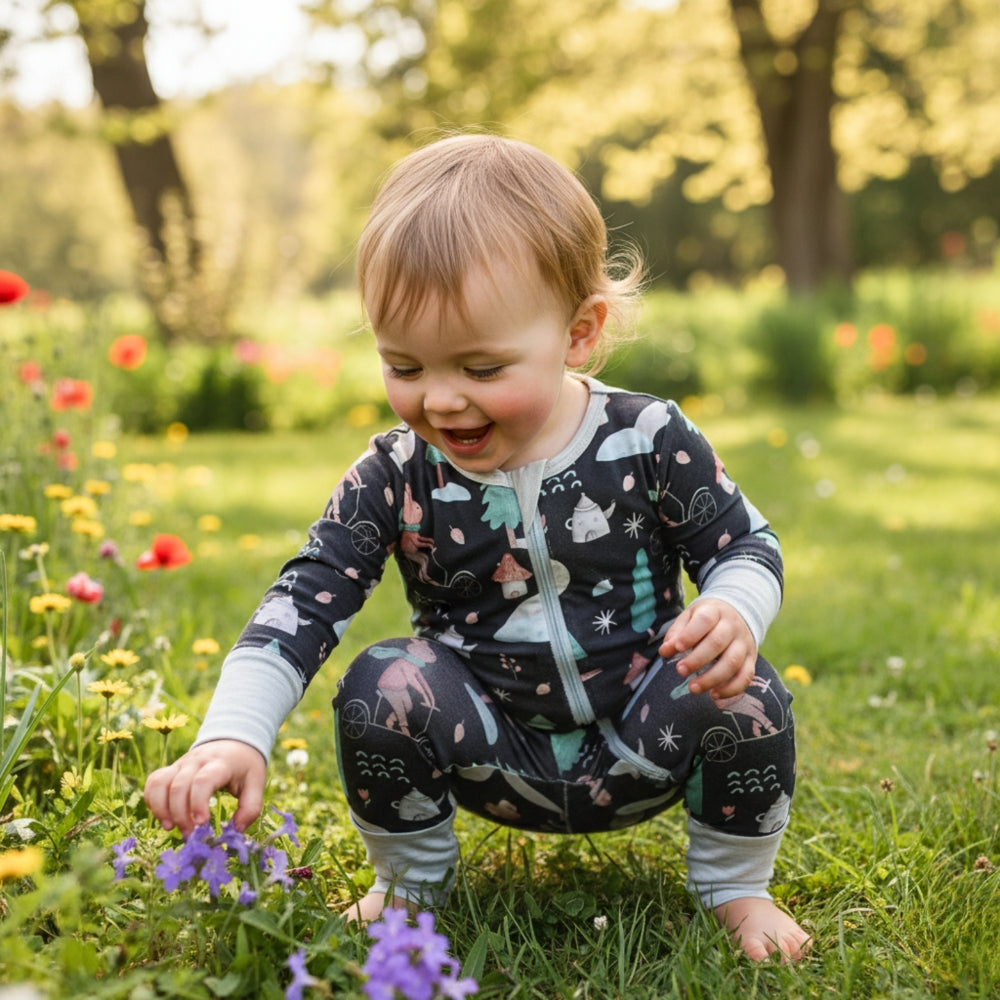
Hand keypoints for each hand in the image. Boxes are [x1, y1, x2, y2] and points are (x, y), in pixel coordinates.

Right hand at [144, 739, 265, 836]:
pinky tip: (163, 816)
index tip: (201, 823)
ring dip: (161, 809)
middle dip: (180, 814)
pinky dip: (152, 800)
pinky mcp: (172, 769)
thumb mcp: (257, 783)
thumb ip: (251, 808)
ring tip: (170, 827)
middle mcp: (197, 761)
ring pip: (160, 783)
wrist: (234, 742)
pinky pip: (153, 782)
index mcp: (221, 763)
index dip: (198, 802)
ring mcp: (181, 763)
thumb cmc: (244, 766)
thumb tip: (236, 830)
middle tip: (189, 834)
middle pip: (179, 786)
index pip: (203, 780)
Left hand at [659, 598, 756, 698]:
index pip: (704, 621)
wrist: (737, 613)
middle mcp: (732, 626)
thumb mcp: (689, 617)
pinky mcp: (751, 660)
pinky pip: (746, 676)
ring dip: (712, 678)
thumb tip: (665, 651)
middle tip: (680, 671)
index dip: (690, 635)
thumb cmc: (706, 619)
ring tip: (693, 688)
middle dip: (697, 660)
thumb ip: (676, 633)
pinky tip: (714, 696)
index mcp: (715, 612)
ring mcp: (744, 643)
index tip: (677, 648)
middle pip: (717, 643)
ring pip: (732, 662)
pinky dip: (731, 689)